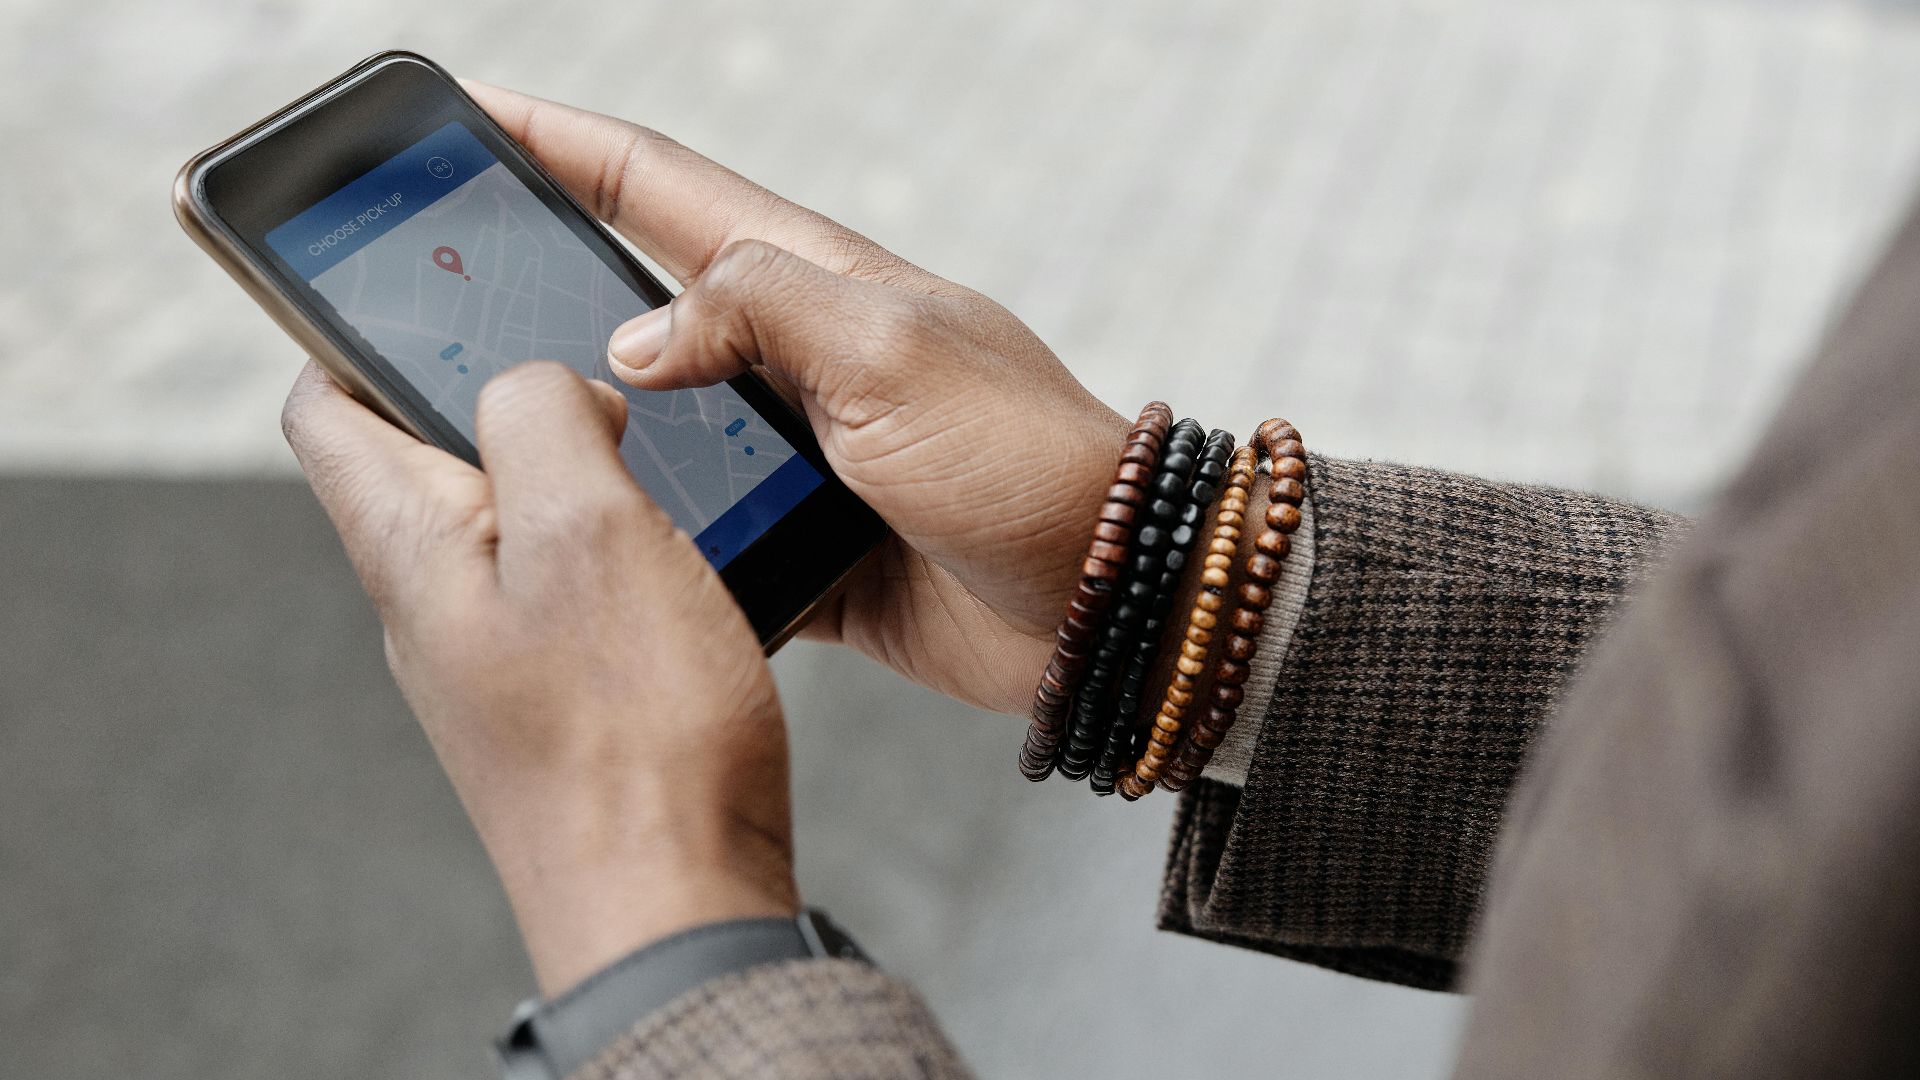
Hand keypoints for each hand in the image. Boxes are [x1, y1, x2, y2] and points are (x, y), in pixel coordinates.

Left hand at [280, 360, 796, 996]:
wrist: (677, 902)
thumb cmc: (632, 734)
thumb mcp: (587, 529)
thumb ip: (539, 417)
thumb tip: (540, 382)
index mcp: (410, 546)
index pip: (322, 407)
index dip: (360, 330)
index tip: (439, 290)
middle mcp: (432, 604)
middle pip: (422, 457)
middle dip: (496, 392)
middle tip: (590, 364)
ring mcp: (493, 658)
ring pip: (507, 521)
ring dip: (572, 471)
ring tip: (653, 455)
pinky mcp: (559, 699)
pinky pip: (568, 587)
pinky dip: (615, 544)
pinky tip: (683, 552)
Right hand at [471, 84, 1128, 714]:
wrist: (1106, 602)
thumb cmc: (1025, 460)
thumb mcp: (889, 352)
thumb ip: (756, 313)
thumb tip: (635, 336)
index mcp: (816, 280)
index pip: (658, 186)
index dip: (560, 142)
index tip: (468, 108)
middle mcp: (798, 357)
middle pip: (639, 298)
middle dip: (538, 280)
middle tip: (434, 280)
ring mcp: (799, 451)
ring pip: (656, 423)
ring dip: (579, 420)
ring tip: (476, 426)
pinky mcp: (803, 542)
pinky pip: (699, 526)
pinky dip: (645, 530)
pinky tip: (583, 543)